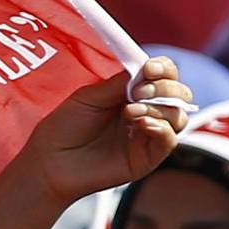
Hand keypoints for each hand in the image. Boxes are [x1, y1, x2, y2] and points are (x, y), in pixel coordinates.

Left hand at [20, 56, 190, 209]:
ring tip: (130, 111)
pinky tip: (142, 124)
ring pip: (178, 116)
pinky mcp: (147, 157)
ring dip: (159, 108)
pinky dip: (161, 128)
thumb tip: (146, 67)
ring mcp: (148, 135)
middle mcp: (145, 112)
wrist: (51, 160)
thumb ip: (119, 83)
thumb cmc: (65, 127)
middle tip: (139, 92)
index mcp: (132, 93)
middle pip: (178, 94)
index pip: (163, 75)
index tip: (150, 68)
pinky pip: (169, 140)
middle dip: (164, 88)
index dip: (163, 68)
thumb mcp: (90, 96)